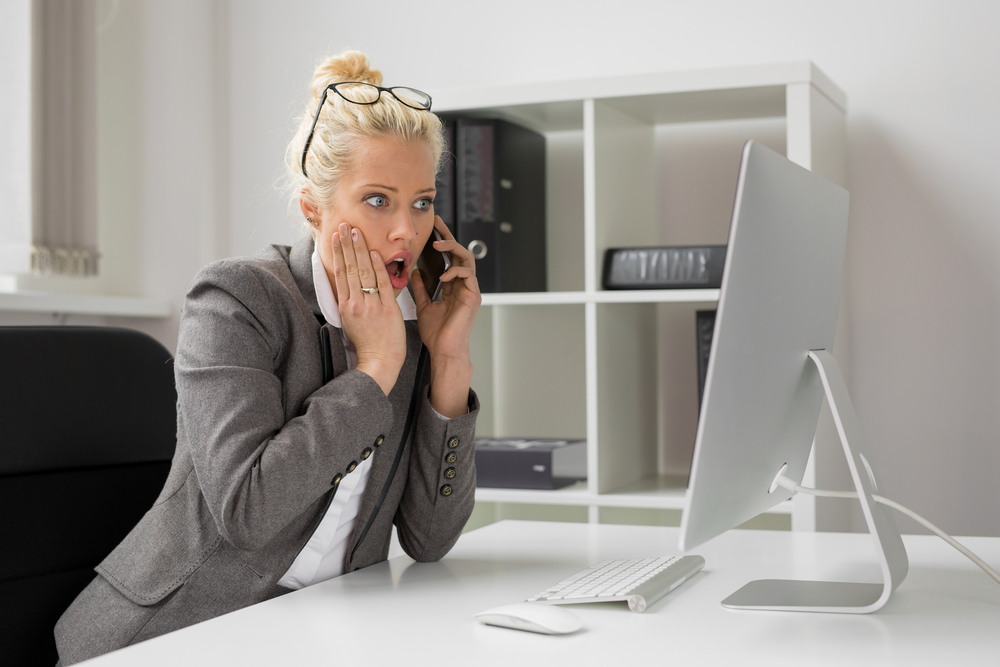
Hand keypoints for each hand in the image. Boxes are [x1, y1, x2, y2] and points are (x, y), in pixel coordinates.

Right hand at [330, 222, 406, 395]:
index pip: (341, 273)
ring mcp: (370, 305)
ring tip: (356, 232)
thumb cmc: (367, 343)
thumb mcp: (350, 321)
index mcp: (345, 306)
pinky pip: (382, 283)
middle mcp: (355, 303)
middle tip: (344, 225)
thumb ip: (349, 301)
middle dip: (347, 244)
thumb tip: (347, 283)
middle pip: (350, 268)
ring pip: (364, 272)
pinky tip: (375, 252)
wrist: (379, 361)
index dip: (339, 253)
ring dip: (360, 250)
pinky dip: (378, 266)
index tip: (337, 237)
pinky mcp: (386, 308)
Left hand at [412, 216, 480, 416]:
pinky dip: (455, 271)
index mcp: (452, 286)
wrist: (444, 351)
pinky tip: (443, 275)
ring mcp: (470, 290)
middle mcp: (463, 285)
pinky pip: (468, 275)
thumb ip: (421, 288)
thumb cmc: (436, 333)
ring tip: (439, 245)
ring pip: (467, 259)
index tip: (433, 227)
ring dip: (453, 248)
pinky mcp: (474, 296)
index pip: (449, 257)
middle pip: (460, 252)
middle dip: (448, 236)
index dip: (442, 240)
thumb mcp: (424, 305)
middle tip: (438, 224)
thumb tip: (415, 271)